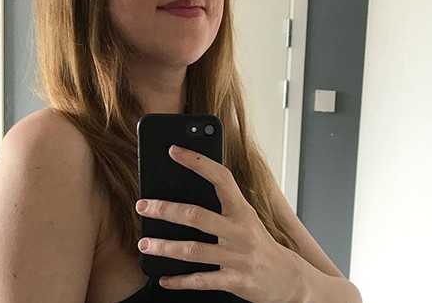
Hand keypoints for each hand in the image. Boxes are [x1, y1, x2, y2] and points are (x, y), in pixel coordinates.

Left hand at [136, 145, 304, 302]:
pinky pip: (201, 280)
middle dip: (165, 209)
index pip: (221, 178)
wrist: (288, 279)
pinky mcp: (234, 280)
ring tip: (144, 243)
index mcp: (243, 210)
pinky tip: (164, 278)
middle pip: (197, 216)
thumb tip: (189, 191)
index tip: (174, 151)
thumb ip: (224, 206)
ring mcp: (237, 256)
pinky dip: (180, 281)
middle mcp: (239, 230)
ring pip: (194, 250)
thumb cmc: (261, 244)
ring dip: (165, 247)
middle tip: (143, 205)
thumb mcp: (248, 219)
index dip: (197, 162)